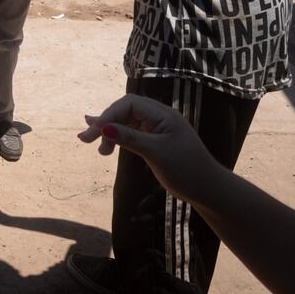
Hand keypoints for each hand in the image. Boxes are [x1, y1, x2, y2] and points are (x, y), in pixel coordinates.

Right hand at [78, 94, 218, 204]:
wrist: (209, 189)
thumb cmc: (186, 169)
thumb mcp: (155, 153)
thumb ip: (129, 138)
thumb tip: (103, 128)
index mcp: (162, 113)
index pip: (127, 105)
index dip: (107, 116)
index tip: (93, 133)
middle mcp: (159, 116)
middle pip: (124, 110)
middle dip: (105, 123)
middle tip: (85, 140)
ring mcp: (158, 127)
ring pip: (126, 121)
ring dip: (110, 132)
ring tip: (97, 148)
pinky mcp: (156, 139)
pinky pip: (132, 131)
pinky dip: (119, 136)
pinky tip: (105, 139)